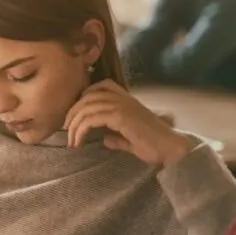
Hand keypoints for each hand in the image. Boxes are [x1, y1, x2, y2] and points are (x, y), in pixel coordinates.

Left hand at [64, 80, 191, 164]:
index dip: (82, 98)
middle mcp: (123, 98)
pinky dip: (80, 131)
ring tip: (70, 141)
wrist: (170, 148)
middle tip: (65, 130)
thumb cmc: (153, 145)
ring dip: (73, 125)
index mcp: (126, 98)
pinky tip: (78, 142)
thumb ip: (116, 135)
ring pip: (86, 108)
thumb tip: (104, 139)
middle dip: (72, 113)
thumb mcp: (129, 137)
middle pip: (87, 97)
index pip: (99, 86)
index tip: (74, 117)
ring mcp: (122, 106)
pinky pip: (91, 119)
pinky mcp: (120, 117)